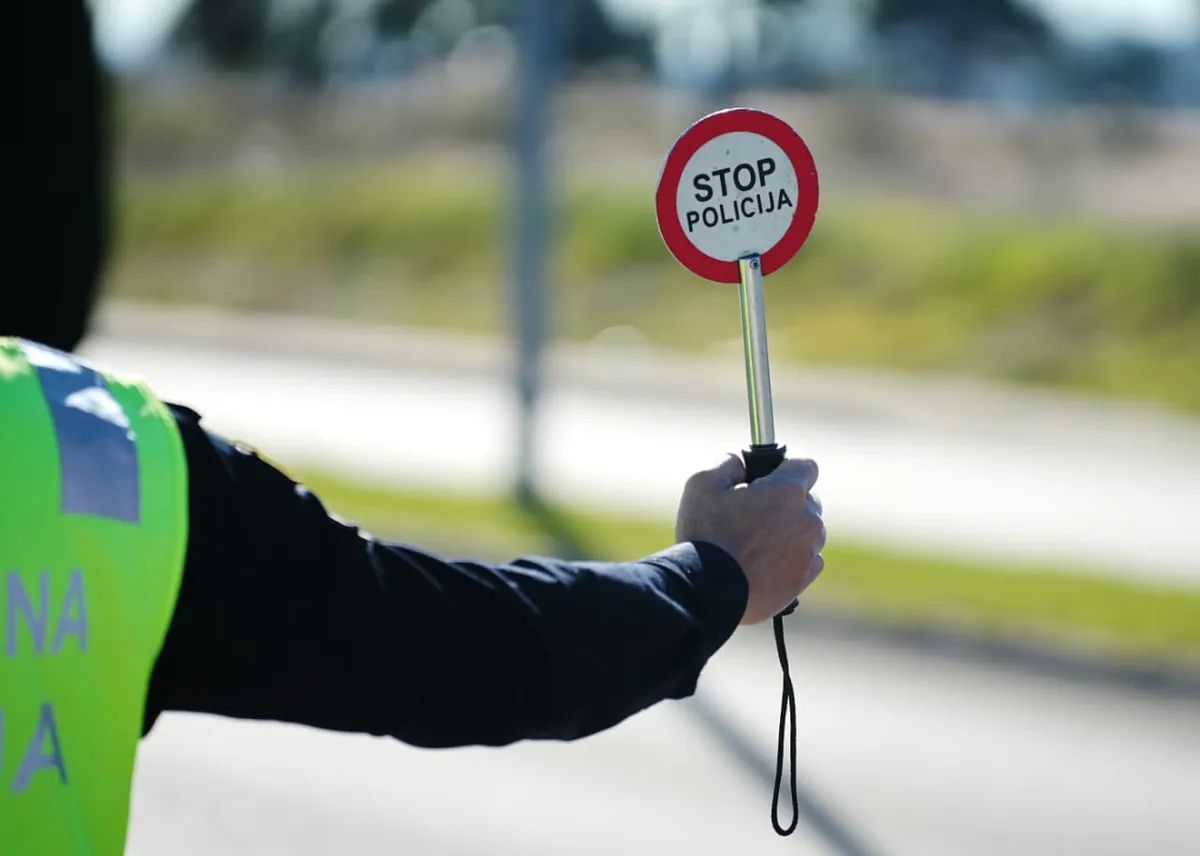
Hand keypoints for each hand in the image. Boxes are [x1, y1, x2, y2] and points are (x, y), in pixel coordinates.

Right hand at [676, 454, 824, 624]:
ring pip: (808, 532)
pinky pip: (808, 560)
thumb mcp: (702, 483)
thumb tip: (740, 462)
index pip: (806, 466)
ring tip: (756, 544)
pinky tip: (764, 564)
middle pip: (808, 500)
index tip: (768, 480)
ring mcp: (809, 551)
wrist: (706, 591)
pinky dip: (792, 559)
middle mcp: (808, 519)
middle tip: (754, 515)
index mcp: (787, 491)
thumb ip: (727, 463)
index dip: (786, 470)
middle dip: (786, 503)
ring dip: (790, 532)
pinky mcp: (804, 578)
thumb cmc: (704, 536)